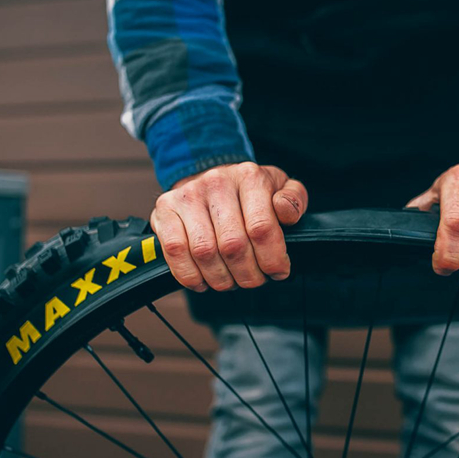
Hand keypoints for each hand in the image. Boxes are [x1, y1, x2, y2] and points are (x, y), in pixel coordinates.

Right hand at [150, 163, 307, 291]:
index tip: (278, 271)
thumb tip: (285, 213)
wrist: (212, 177)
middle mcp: (216, 182)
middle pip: (233, 246)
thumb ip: (294, 199)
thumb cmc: (249, 191)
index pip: (261, 228)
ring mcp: (187, 196)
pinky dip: (190, 275)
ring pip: (204, 253)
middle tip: (254, 280)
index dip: (272, 259)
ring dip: (221, 279)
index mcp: (249, 176)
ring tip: (231, 281)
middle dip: (248, 275)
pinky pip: (175, 251)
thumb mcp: (281, 187)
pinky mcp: (164, 210)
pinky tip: (204, 281)